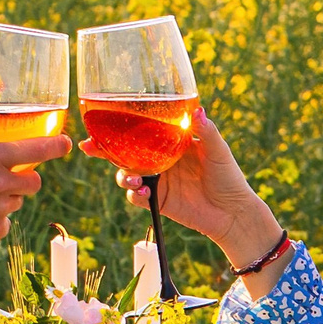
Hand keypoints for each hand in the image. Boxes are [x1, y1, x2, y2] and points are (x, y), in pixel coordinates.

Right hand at [0, 102, 68, 255]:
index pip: (37, 148)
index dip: (56, 145)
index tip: (65, 143)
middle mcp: (1, 181)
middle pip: (34, 181)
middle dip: (25, 179)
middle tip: (4, 179)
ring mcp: (0, 208)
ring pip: (17, 202)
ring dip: (6, 199)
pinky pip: (4, 223)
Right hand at [88, 107, 278, 267]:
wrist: (233, 212)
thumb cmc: (229, 177)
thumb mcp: (218, 150)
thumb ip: (206, 132)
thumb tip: (197, 110)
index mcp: (170, 143)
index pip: (141, 132)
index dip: (120, 127)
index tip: (101, 122)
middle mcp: (160, 160)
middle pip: (125, 152)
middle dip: (104, 150)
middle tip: (90, 147)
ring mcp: (157, 181)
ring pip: (127, 174)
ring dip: (123, 175)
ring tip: (133, 179)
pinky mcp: (158, 201)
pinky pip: (137, 197)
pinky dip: (135, 194)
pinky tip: (144, 192)